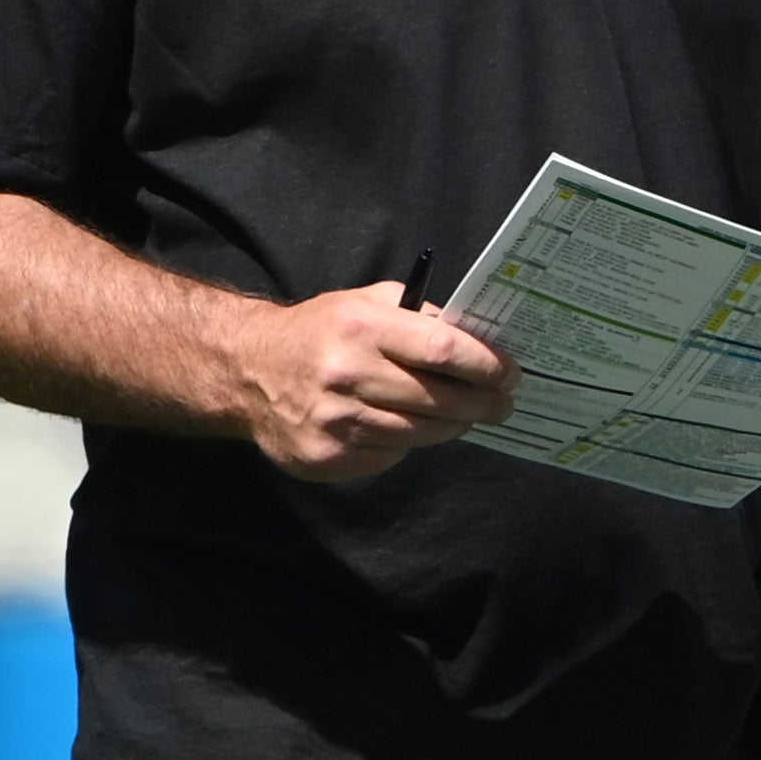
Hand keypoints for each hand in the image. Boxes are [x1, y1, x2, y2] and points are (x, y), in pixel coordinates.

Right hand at [225, 285, 519, 481]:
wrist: (249, 371)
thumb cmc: (323, 331)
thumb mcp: (368, 303)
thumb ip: (421, 317)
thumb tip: (479, 340)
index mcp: (362, 327)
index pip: (443, 350)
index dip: (485, 365)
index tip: (511, 373)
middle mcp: (347, 374)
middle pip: (437, 399)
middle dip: (481, 403)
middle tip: (504, 403)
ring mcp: (334, 421)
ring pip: (418, 433)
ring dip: (452, 426)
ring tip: (468, 416)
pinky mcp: (325, 456)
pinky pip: (389, 454)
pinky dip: (409, 443)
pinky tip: (413, 428)